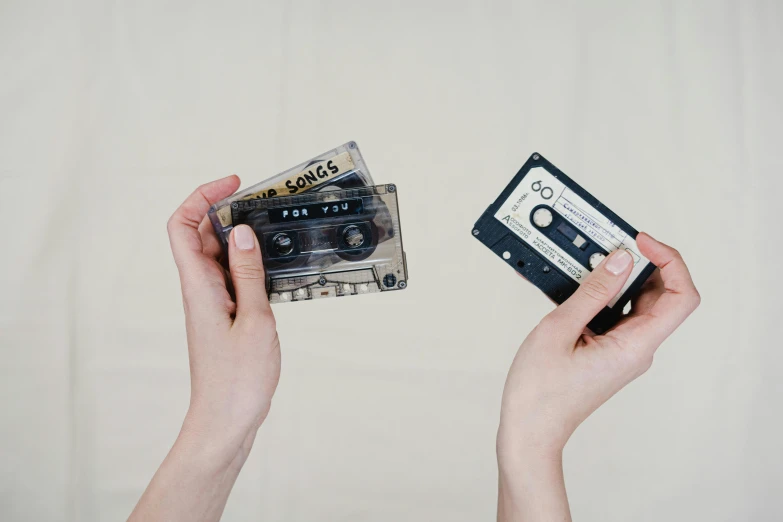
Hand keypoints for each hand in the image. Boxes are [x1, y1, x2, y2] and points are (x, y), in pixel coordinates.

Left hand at [129, 176, 280, 521]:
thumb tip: (241, 232)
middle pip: (202, 234)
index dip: (202, 196)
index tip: (233, 184)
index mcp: (199, 286)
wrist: (226, 420)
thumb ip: (248, 273)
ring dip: (242, 238)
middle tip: (263, 202)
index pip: (183, 225)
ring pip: (219, 256)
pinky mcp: (224, 315)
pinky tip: (274, 268)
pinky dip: (250, 265)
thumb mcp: (255, 319)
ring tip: (274, 231)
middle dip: (228, 210)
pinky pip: (232, 277)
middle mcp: (200, 289)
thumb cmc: (238, 380)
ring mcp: (211, 302)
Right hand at [496, 233, 699, 520]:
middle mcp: (638, 348)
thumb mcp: (560, 329)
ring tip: (584, 262)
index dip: (669, 261)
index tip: (639, 242)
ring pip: (637, 302)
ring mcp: (624, 350)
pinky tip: (574, 285)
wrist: (530, 429)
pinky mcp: (609, 351)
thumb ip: (593, 292)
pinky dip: (601, 294)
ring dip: (616, 277)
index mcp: (635, 346)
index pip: (681, 296)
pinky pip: (616, 314)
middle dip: (638, 262)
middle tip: (606, 245)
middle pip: (661, 294)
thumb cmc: (540, 390)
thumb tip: (621, 259)